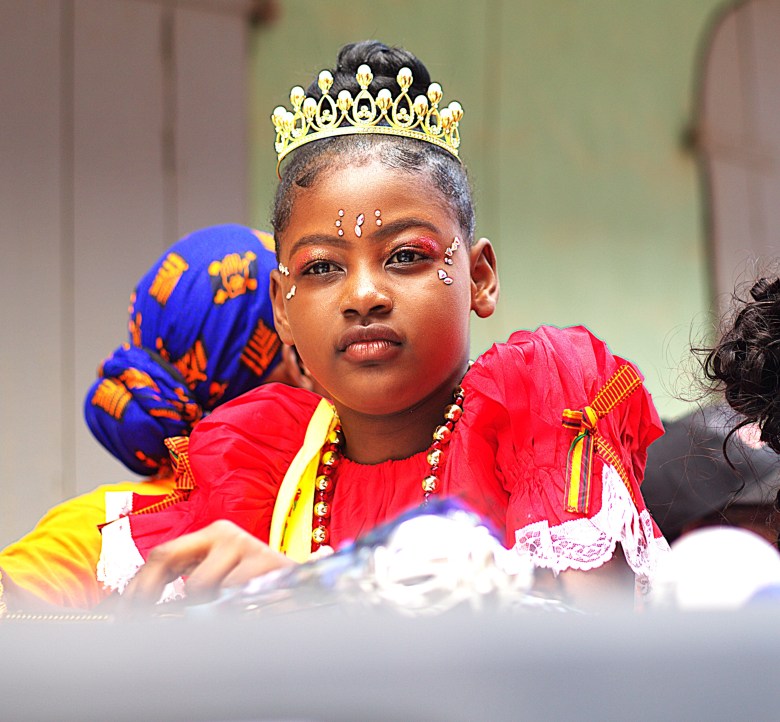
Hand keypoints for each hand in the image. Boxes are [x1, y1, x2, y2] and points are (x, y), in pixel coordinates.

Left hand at [121, 520, 295, 606]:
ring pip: (209, 593)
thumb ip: (186, 584)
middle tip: (152, 630)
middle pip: (181, 571)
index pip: (163, 555)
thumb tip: (136, 610)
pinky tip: (253, 612)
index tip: (123, 617)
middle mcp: (230, 534)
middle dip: (162, 603)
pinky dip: (238, 615)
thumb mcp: (217, 580)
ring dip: (212, 614)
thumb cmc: (255, 586)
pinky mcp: (272, 568)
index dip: (140, 587)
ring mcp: (253, 549)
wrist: (308, 588)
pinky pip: (238, 603)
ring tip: (230, 614)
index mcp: (211, 535)